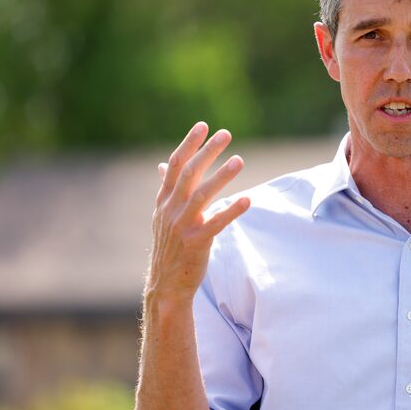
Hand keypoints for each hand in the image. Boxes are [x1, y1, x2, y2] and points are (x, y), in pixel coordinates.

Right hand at [146, 122, 249, 302]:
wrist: (166, 284)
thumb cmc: (170, 246)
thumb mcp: (163, 215)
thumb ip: (168, 189)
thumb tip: (164, 165)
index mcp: (164, 200)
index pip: (176, 165)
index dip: (189, 144)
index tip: (204, 125)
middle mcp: (170, 210)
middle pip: (190, 174)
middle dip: (207, 152)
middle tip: (226, 134)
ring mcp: (182, 226)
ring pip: (202, 195)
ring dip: (222, 176)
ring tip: (239, 160)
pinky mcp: (196, 243)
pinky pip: (216, 223)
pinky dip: (232, 211)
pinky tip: (247, 200)